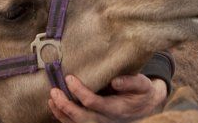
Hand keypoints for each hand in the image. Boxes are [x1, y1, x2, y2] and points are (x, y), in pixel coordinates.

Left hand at [48, 74, 167, 122]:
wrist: (146, 106)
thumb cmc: (142, 92)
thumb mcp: (142, 84)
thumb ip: (130, 82)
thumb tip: (115, 81)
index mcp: (117, 108)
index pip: (94, 102)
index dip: (80, 91)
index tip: (70, 78)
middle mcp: (107, 119)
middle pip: (82, 116)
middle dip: (65, 105)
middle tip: (54, 91)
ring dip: (62, 113)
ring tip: (52, 100)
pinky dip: (64, 118)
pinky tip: (56, 109)